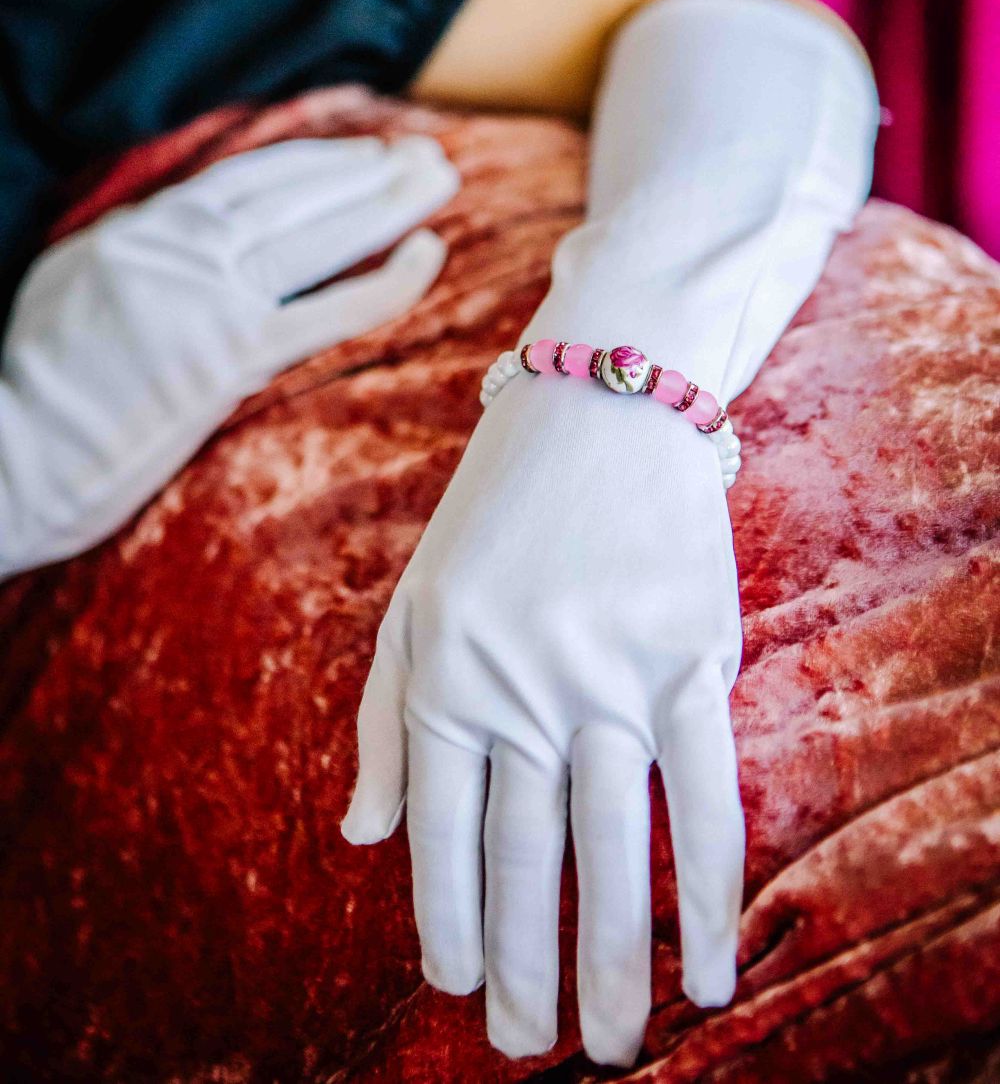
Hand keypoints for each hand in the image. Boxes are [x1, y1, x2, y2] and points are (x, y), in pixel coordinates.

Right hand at [0, 135, 457, 576]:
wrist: (8, 456)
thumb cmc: (33, 386)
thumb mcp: (70, 284)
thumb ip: (138, 249)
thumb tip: (189, 227)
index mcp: (141, 227)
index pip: (249, 179)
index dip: (316, 164)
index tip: (361, 157)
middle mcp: (181, 248)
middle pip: (296, 196)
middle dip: (367, 171)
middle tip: (424, 157)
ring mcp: (210, 299)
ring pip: (321, 236)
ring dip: (390, 204)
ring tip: (438, 179)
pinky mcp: (232, 358)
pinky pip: (332, 309)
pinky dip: (388, 279)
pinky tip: (428, 252)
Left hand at [341, 366, 744, 1066]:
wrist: (601, 402)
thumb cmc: (498, 507)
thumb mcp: (415, 600)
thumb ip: (389, 720)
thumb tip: (363, 835)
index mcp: (444, 674)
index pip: (441, 833)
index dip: (446, 923)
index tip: (456, 991)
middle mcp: (521, 688)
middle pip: (523, 858)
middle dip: (523, 967)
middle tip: (526, 1047)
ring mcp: (608, 676)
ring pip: (610, 846)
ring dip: (612, 958)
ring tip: (611, 1044)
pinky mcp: (689, 659)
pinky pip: (701, 795)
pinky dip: (707, 891)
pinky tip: (704, 965)